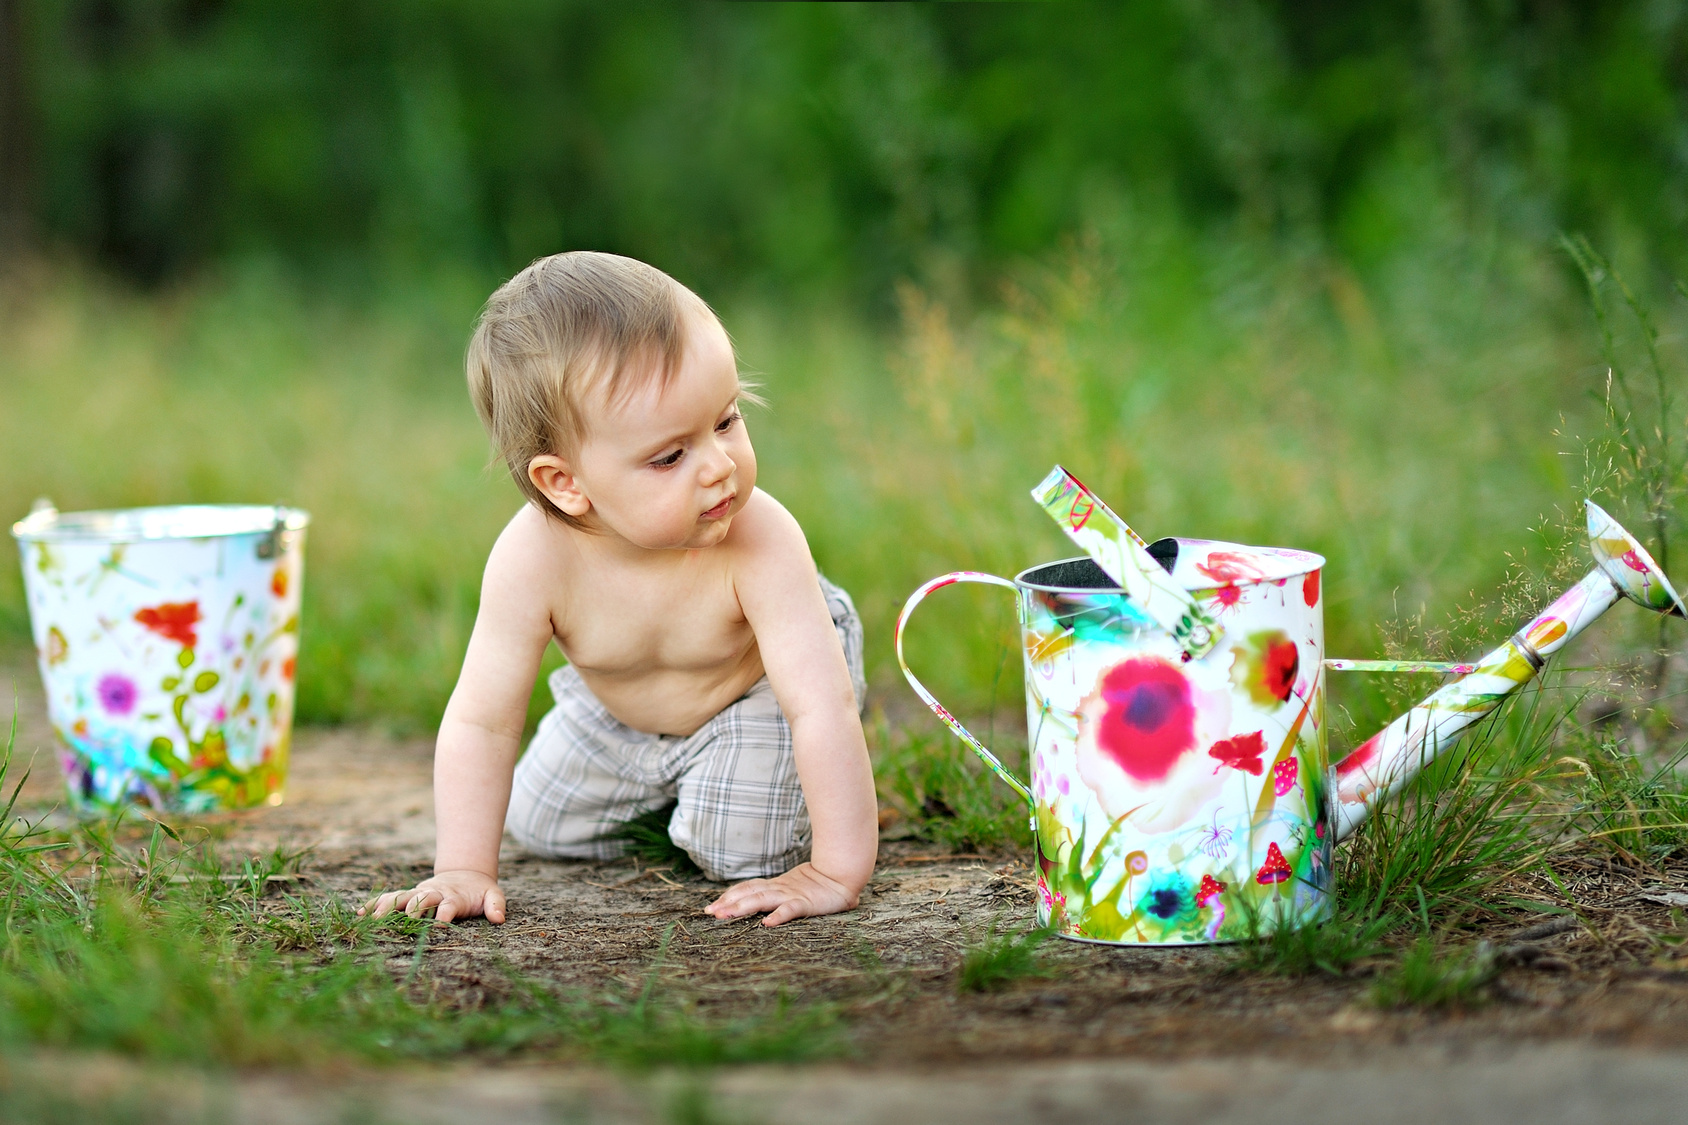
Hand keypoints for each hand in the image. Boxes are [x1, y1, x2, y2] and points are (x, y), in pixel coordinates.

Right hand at [360, 868, 506, 924]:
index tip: (438, 925)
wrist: (466, 875)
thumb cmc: (480, 891)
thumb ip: (496, 905)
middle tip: (402, 920)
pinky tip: (360, 912)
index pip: (448, 906)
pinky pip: (390, 898)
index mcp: (454, 896)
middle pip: (421, 899)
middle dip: (412, 909)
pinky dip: (376, 904)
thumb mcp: (493, 895)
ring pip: (401, 897)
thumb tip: (500, 919)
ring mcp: (420, 893)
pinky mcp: (409, 895)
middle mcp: (434, 894)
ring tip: (372, 917)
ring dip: (387, 906)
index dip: (444, 914)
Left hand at [703, 861, 860, 926]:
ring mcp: (791, 895)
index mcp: (775, 886)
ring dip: (742, 907)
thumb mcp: (792, 888)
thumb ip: (776, 894)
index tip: (712, 906)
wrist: (842, 875)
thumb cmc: (818, 884)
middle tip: (710, 912)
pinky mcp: (805, 903)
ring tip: (725, 915)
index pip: (747, 888)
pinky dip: (778, 916)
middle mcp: (779, 889)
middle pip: (748, 894)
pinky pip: (790, 910)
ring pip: (762, 900)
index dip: (729, 896)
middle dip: (728, 903)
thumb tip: (757, 903)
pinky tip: (767, 924)